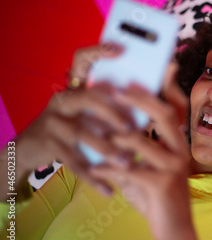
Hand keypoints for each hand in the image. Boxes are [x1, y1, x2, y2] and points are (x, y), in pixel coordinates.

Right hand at [5, 43, 130, 194]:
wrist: (30, 149)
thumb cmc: (73, 127)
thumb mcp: (89, 113)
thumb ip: (113, 104)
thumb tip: (152, 95)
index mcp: (75, 87)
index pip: (82, 61)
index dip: (98, 51)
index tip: (119, 49)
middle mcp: (62, 99)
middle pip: (87, 98)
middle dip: (112, 112)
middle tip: (132, 127)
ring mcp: (53, 121)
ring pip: (82, 133)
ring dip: (106, 149)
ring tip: (127, 163)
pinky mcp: (48, 143)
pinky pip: (74, 161)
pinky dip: (93, 177)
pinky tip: (110, 189)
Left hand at [89, 66, 198, 239]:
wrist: (174, 230)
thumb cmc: (157, 196)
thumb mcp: (149, 168)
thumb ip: (136, 150)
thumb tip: (114, 131)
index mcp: (179, 144)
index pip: (175, 110)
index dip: (168, 88)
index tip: (161, 67)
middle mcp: (181, 151)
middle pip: (162, 114)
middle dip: (138, 99)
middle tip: (116, 90)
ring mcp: (173, 167)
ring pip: (140, 141)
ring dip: (114, 138)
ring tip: (99, 138)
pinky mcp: (161, 185)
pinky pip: (128, 170)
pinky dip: (107, 169)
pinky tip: (96, 171)